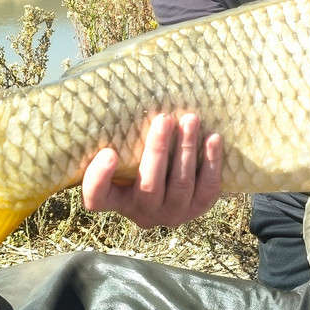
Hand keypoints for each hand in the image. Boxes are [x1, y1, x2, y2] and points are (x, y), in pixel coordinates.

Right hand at [81, 112, 222, 227]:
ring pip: (181, 185)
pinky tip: (213, 138)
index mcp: (115, 200)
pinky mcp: (198, 209)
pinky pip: (208, 188)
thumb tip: (118, 95)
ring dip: (187, 150)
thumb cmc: (139, 158)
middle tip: (165, 118)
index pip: (96, 199)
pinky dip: (212, 162)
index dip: (100, 179)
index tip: (109, 152)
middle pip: (148, 187)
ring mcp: (171, 213)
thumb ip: (119, 139)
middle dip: (158, 150)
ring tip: (190, 120)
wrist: (173, 183)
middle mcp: (141, 212)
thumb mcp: (124, 153)